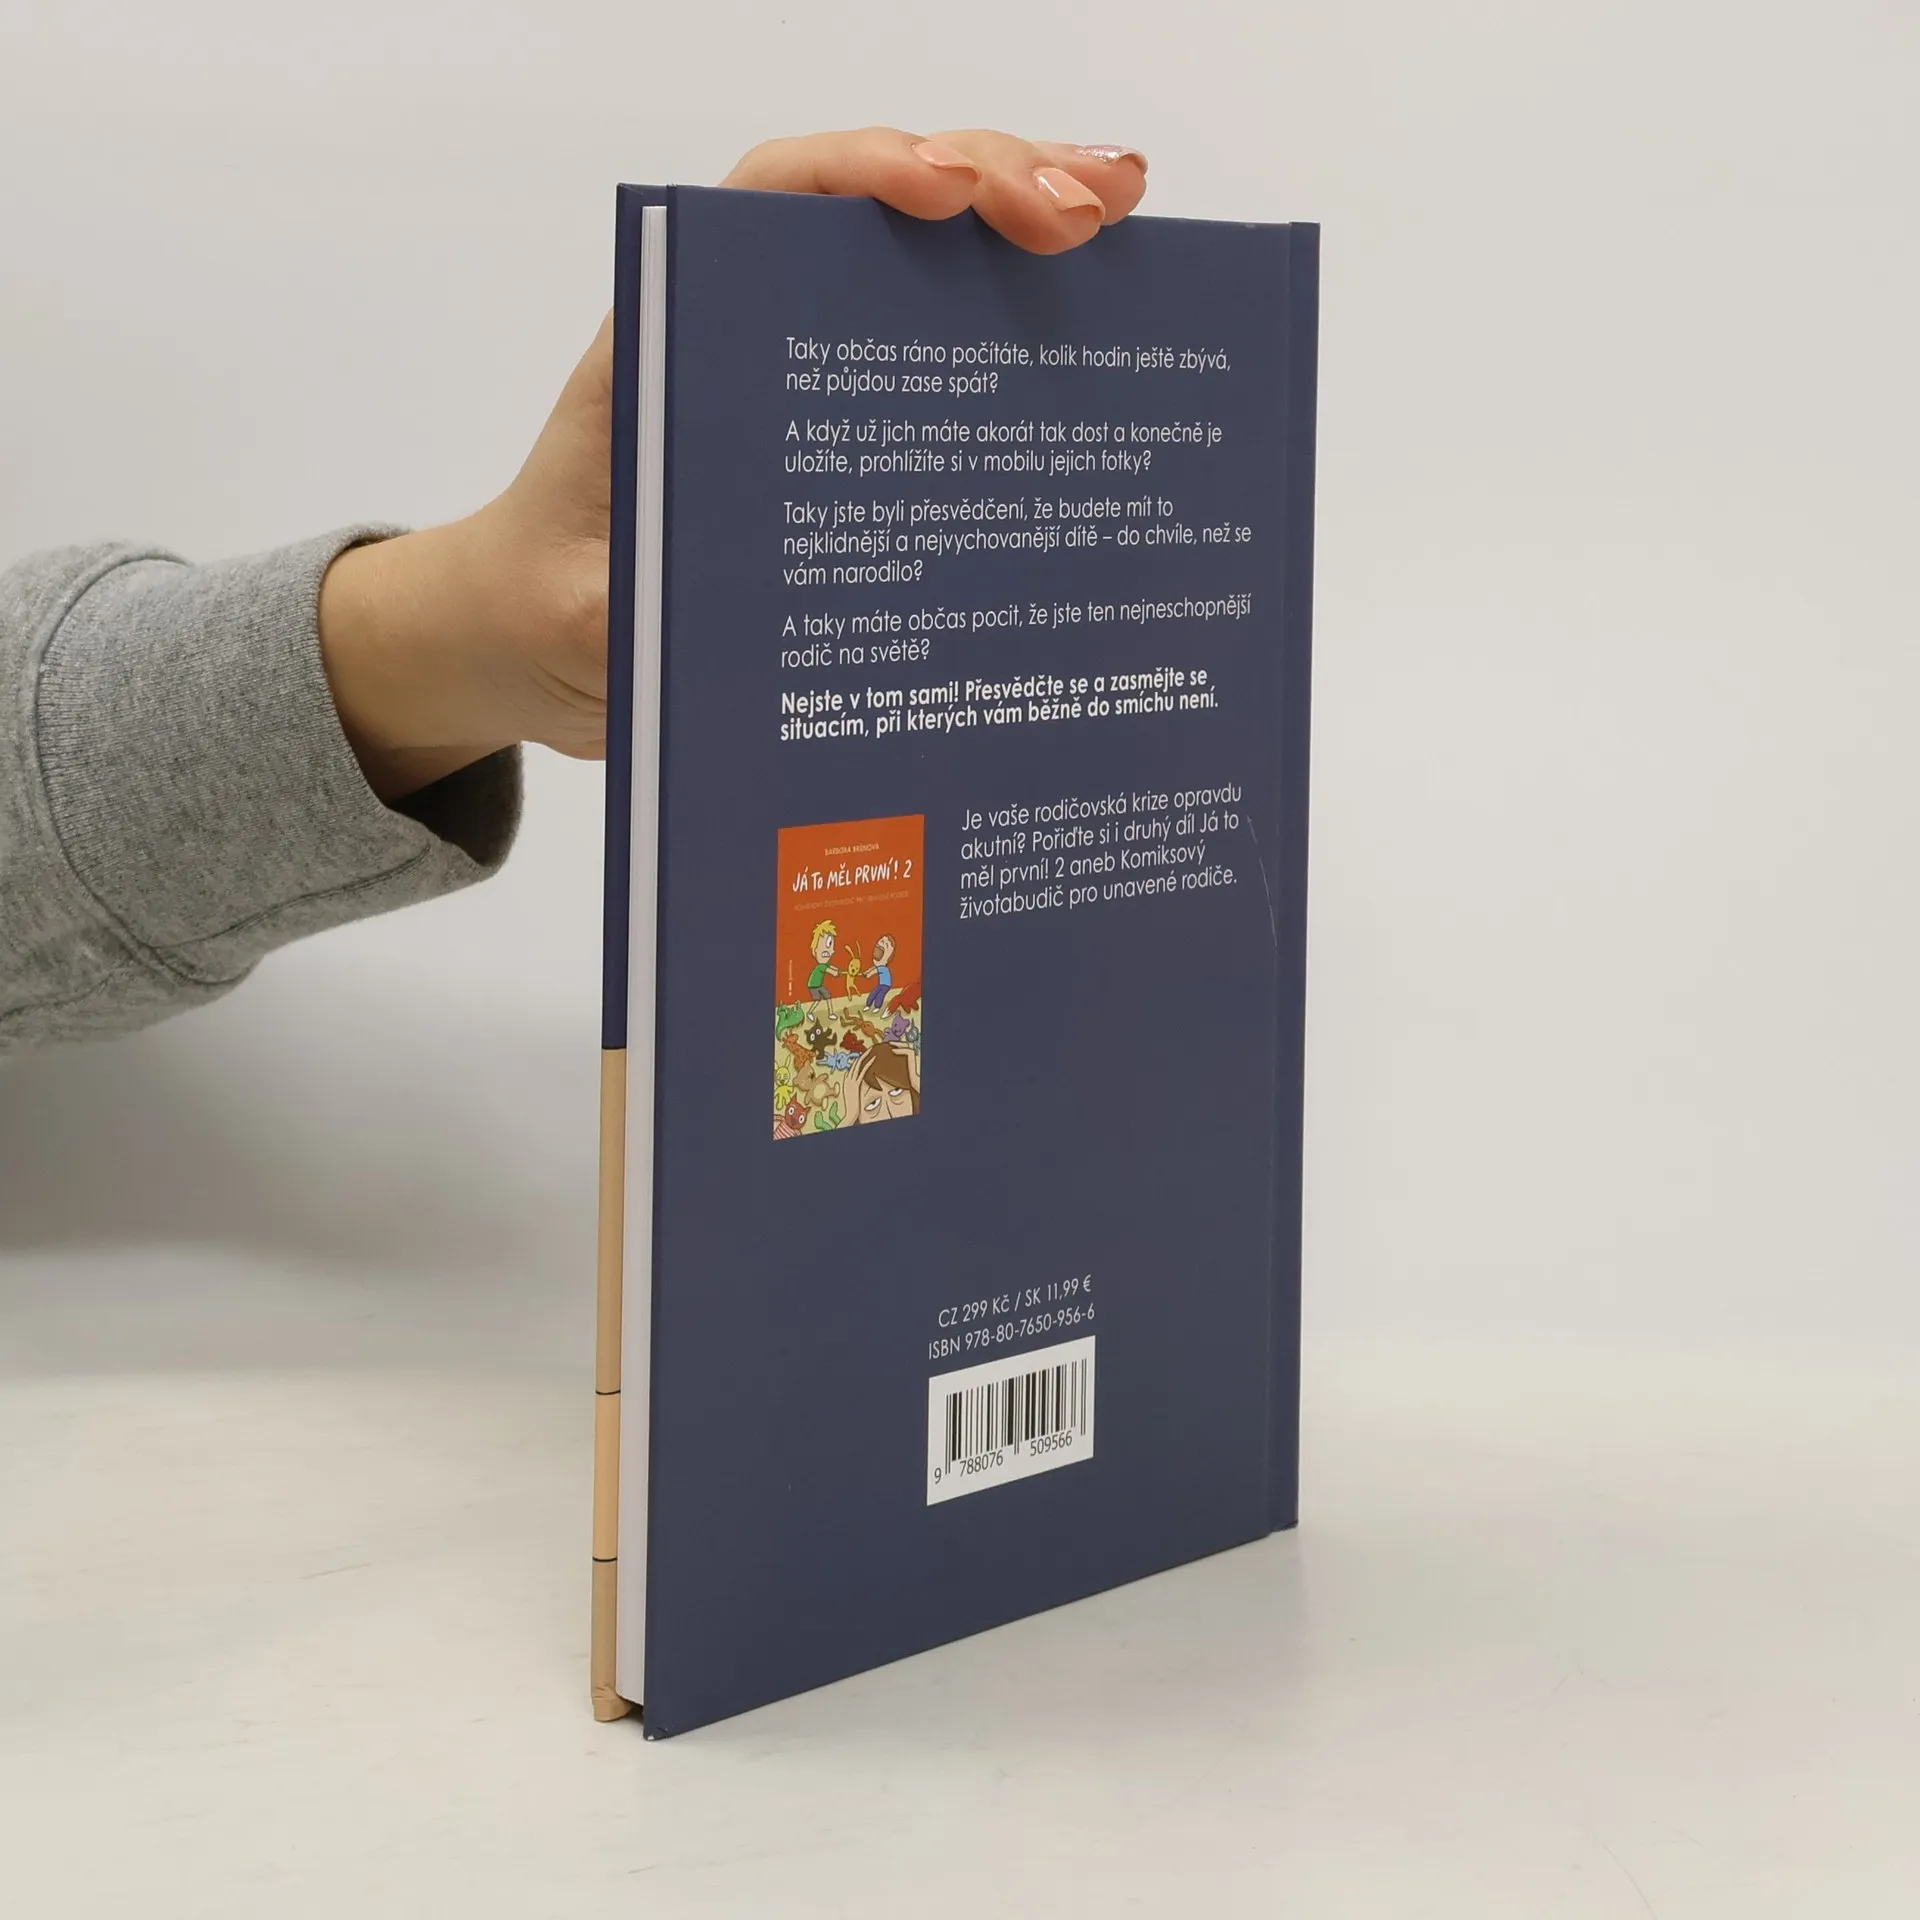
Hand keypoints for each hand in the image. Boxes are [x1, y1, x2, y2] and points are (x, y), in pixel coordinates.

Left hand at [318, 128, 1147, 799]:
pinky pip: (949, 362)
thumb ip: (620, 609)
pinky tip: (1111, 341)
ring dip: (1035, 232)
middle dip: (996, 183)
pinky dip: (1030, 337)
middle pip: (882, 213)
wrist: (537, 641)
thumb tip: (702, 619)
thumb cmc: (544, 605)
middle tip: (1100, 213)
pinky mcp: (854, 437)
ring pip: (932, 271)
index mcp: (675, 337)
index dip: (867, 172)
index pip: (772, 199)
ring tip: (1133, 230)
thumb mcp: (574, 616)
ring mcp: (811, 376)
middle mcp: (750, 331)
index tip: (952, 195)